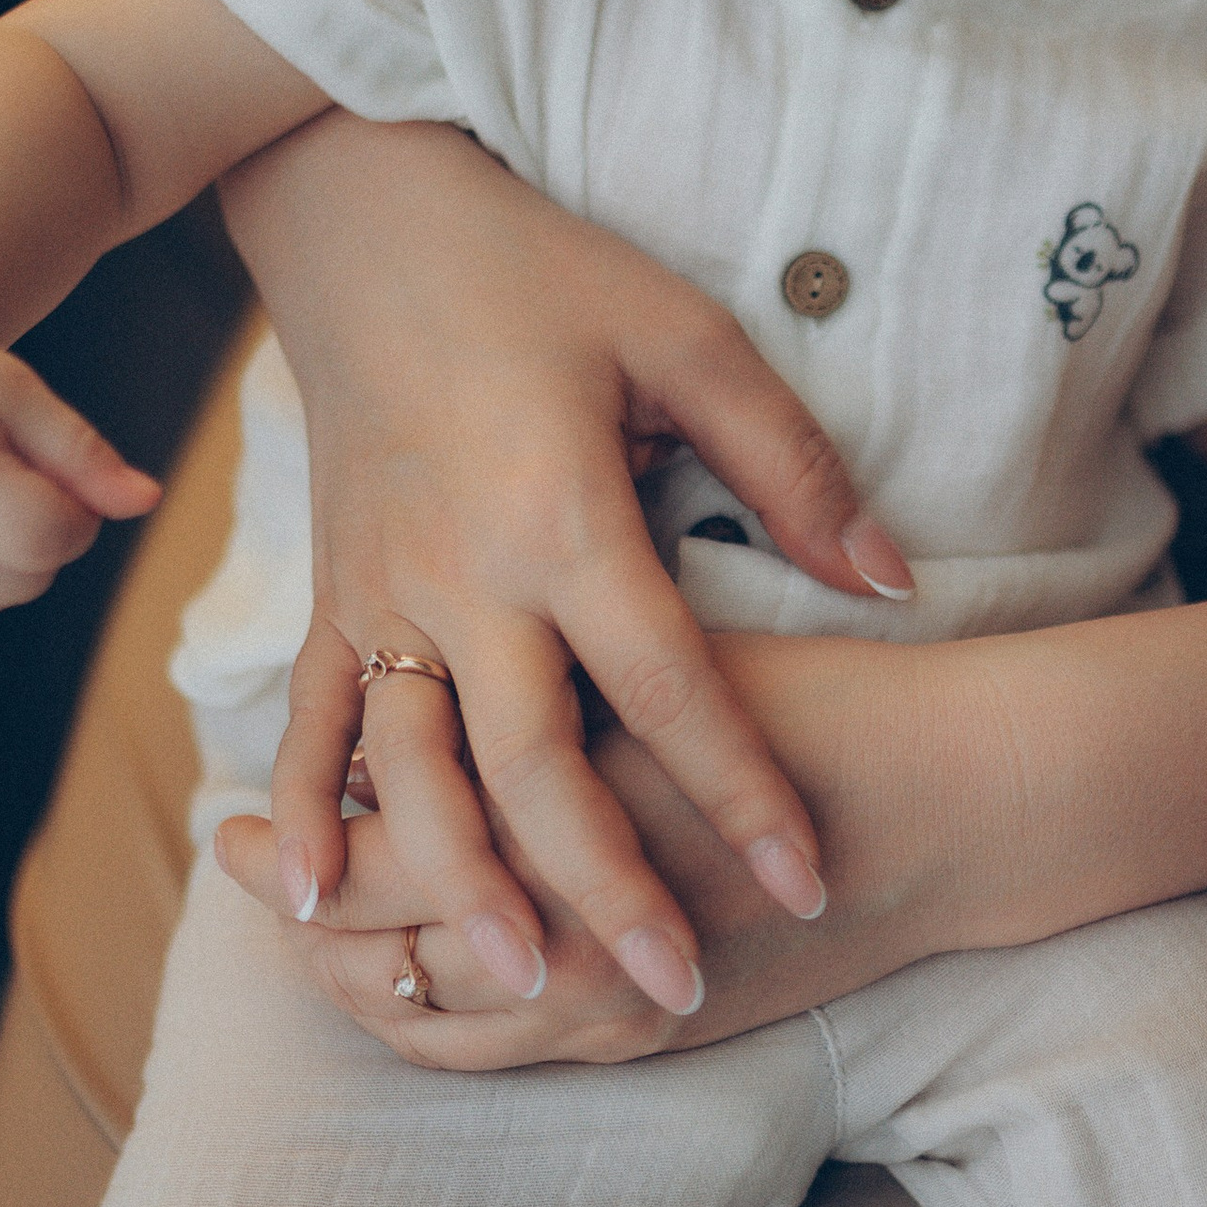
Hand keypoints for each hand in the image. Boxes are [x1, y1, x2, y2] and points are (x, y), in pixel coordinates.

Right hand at [0, 294, 160, 616]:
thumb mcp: (23, 395)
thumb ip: (86, 456)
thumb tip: (148, 501)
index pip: (55, 539)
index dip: (75, 506)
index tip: (51, 461)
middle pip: (33, 576)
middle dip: (42, 528)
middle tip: (6, 463)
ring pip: (2, 594)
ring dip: (8, 551)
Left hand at [215, 629, 964, 1066]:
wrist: (947, 806)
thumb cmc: (806, 701)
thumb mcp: (649, 661)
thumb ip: (527, 686)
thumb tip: (405, 692)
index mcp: (549, 817)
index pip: (366, 858)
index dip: (290, 842)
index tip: (243, 812)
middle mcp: (560, 931)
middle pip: (368, 956)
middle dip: (298, 919)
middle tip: (253, 871)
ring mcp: (601, 1004)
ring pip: (421, 1023)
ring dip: (356, 981)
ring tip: (320, 929)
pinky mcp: (646, 1036)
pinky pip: (496, 1055)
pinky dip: (435, 1017)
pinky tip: (424, 966)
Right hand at [221, 118, 914, 1016]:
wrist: (364, 219)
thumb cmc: (544, 276)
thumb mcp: (687, 341)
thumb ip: (792, 467)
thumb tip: (893, 582)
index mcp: (565, 516)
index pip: (673, 690)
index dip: (744, 793)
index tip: (808, 879)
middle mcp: (465, 574)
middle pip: (538, 766)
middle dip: (606, 888)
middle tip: (672, 986)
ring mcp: (383, 592)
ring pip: (418, 772)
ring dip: (462, 882)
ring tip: (518, 979)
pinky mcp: (330, 594)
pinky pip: (315, 722)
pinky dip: (313, 813)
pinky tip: (325, 900)